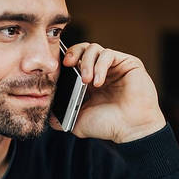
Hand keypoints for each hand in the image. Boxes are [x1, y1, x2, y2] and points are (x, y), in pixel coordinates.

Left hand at [51, 42, 165, 142]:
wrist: (131, 130)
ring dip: (87, 62)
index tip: (57, 69)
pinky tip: (98, 81)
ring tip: (86, 81)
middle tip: (68, 64)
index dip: (65, 60)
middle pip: (83, 49)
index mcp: (89, 81)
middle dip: (73, 53)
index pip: (74, 60)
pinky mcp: (128, 63)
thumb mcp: (78, 121)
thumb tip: (47, 117)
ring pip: (94, 49)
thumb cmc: (108, 126)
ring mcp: (115, 66)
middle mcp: (101, 70)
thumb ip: (62, 117)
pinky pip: (109, 54)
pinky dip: (100, 66)